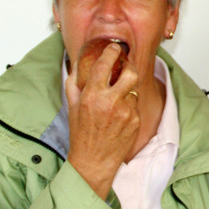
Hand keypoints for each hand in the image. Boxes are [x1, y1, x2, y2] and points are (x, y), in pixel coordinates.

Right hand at [65, 43, 139, 197]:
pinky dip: (129, 105)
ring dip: (127, 89)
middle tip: (124, 66)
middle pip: (130, 73)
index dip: (111, 52)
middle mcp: (110, 102)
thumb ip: (75, 82)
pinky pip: (135, 105)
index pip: (105, 64)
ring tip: (117, 97)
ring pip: (134, 89)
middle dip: (129, 67)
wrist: (94, 161)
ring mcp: (125, 112)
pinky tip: (119, 114)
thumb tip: (78, 63)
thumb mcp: (72, 106)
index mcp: (92, 96)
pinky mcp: (135, 121)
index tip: (114, 48)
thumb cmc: (81, 134)